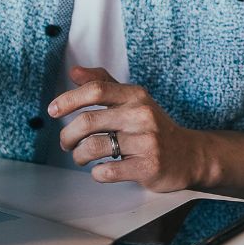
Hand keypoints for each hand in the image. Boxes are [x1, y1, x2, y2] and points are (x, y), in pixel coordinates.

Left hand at [49, 67, 209, 190]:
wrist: (190, 156)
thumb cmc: (155, 127)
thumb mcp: (134, 100)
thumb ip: (104, 84)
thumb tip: (74, 71)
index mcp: (136, 96)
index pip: (96, 89)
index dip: (69, 99)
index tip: (53, 111)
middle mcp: (142, 115)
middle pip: (88, 121)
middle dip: (68, 135)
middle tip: (66, 143)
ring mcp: (146, 142)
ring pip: (94, 147)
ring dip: (79, 156)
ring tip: (81, 157)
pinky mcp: (148, 167)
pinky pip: (108, 171)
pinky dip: (97, 173)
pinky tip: (101, 170)